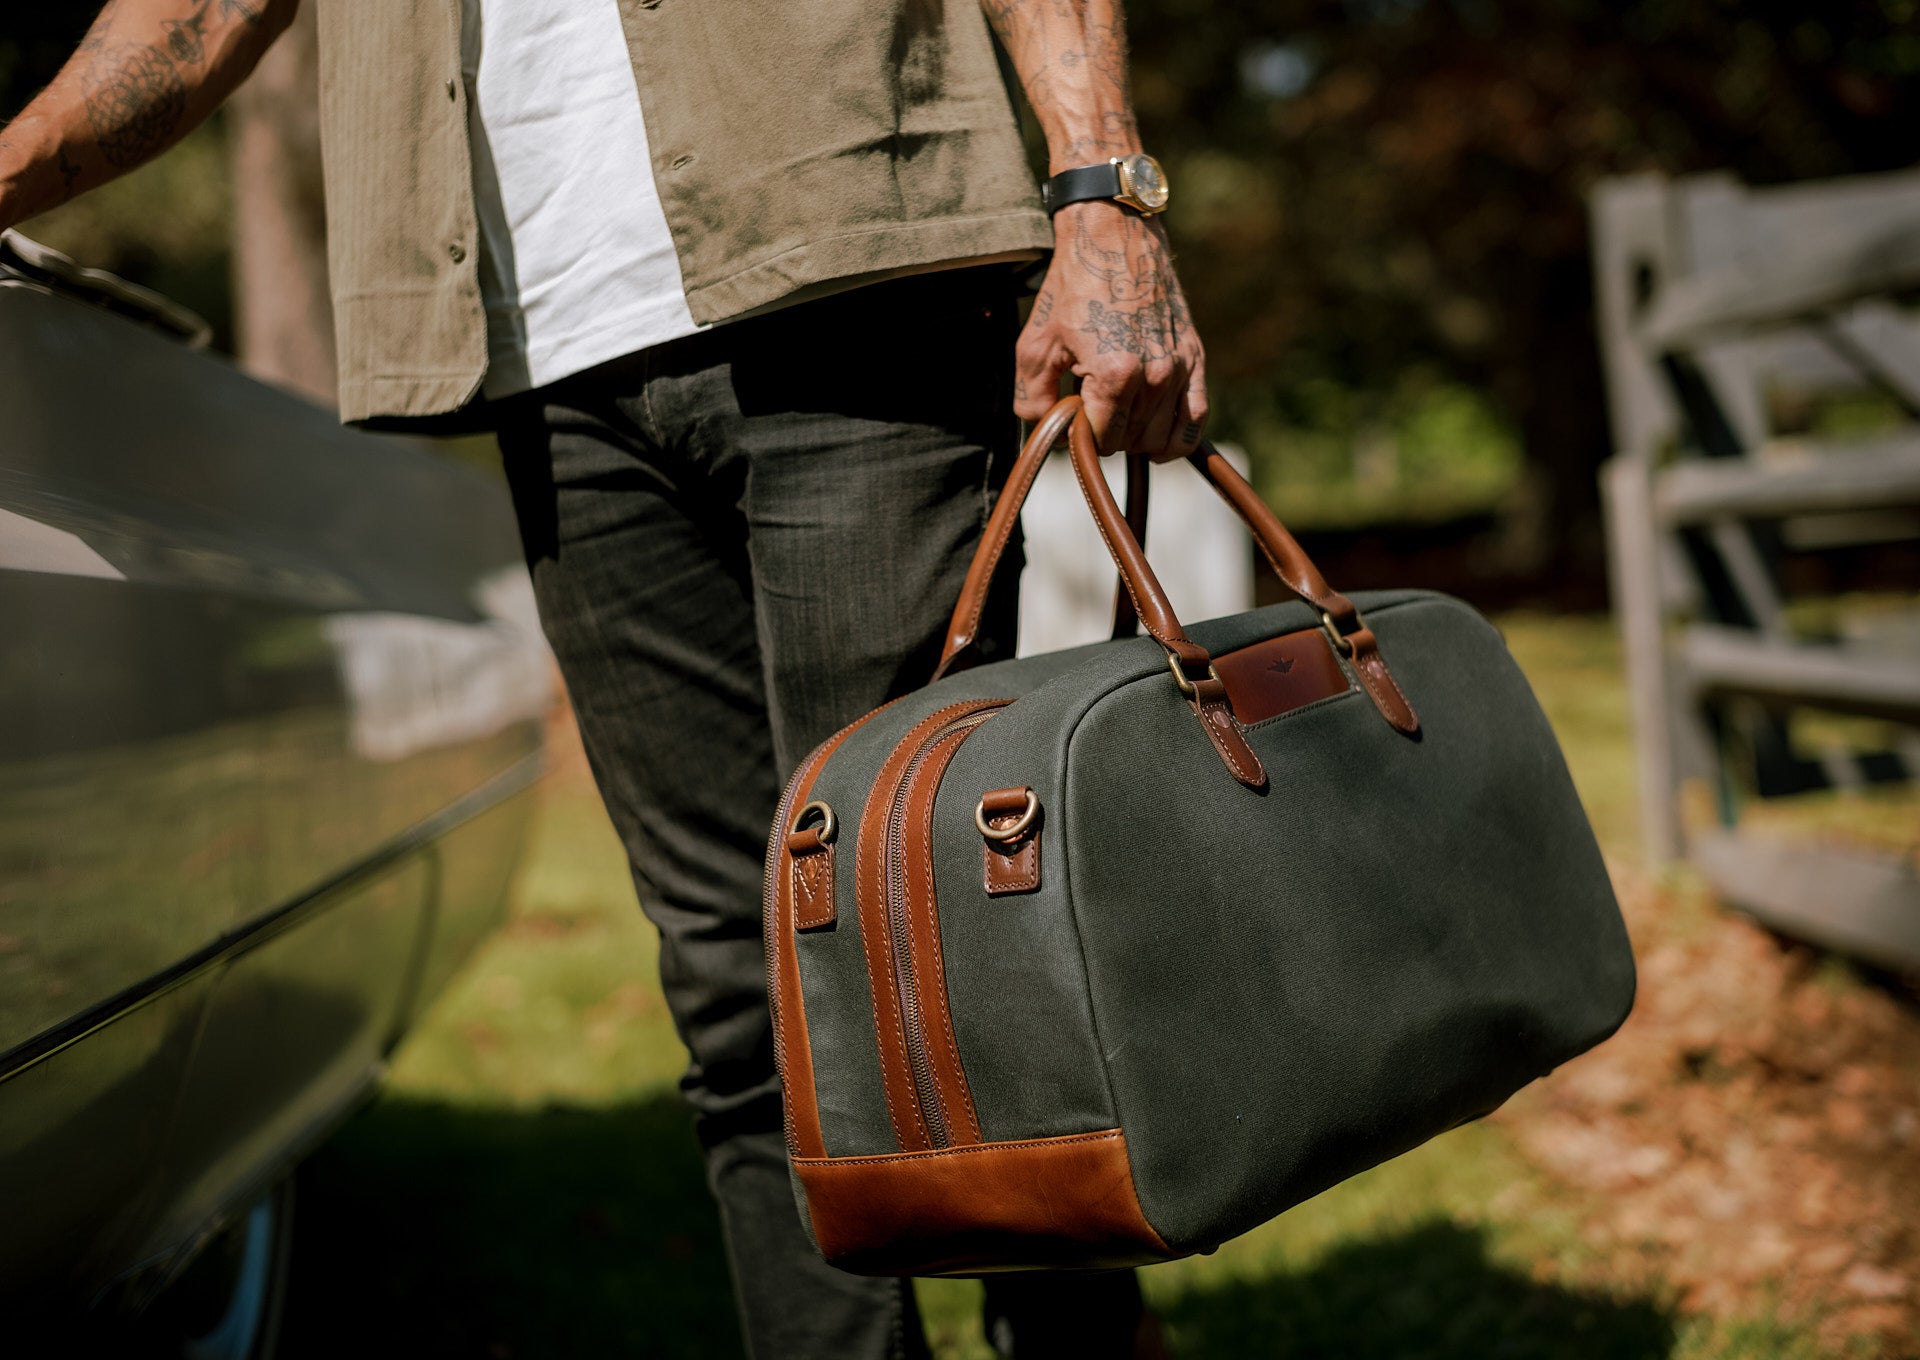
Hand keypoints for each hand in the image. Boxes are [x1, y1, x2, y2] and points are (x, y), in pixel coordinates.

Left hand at [1013, 200, 1206, 461]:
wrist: (1113, 236)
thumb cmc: (1071, 288)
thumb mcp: (1034, 345)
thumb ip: (1033, 400)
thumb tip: (1048, 431)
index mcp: (1115, 374)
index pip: (1103, 441)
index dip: (1081, 435)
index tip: (1071, 412)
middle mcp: (1156, 375)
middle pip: (1131, 441)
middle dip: (1107, 432)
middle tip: (1090, 402)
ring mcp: (1180, 367)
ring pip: (1161, 438)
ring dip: (1136, 434)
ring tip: (1116, 407)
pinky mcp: (1195, 357)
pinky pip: (1196, 419)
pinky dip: (1177, 439)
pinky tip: (1156, 441)